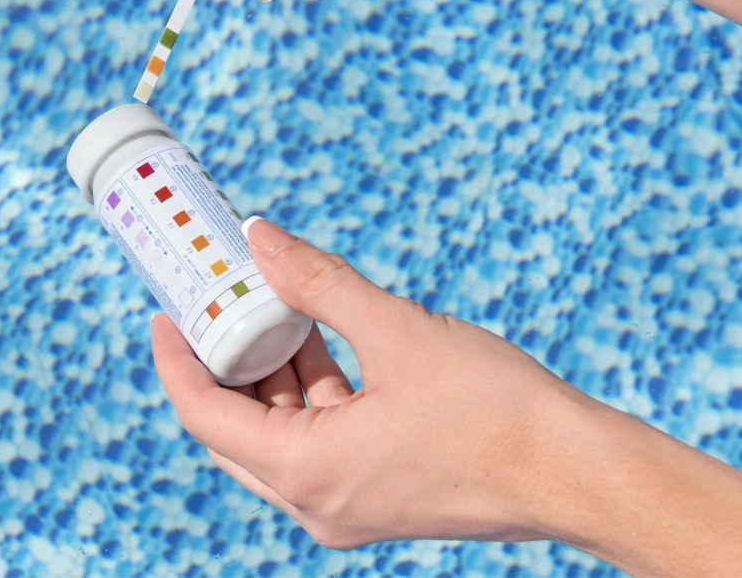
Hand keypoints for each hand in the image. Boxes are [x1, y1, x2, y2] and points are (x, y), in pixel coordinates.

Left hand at [151, 218, 741, 569]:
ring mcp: (346, 504)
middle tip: (210, 303)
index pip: (204, 415)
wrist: (577, 471)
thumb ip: (319, 282)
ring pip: (277, 433)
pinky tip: (318, 334)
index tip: (164, 310)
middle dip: (219, 361)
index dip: (175, 358)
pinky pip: (318, 440)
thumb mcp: (397, 330)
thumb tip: (261, 237)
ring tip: (268, 303)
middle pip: (233, 429)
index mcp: (306, 471)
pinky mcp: (376, 494)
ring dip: (268, 371)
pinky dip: (309, 391)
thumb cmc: (497, 409)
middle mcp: (316, 501)